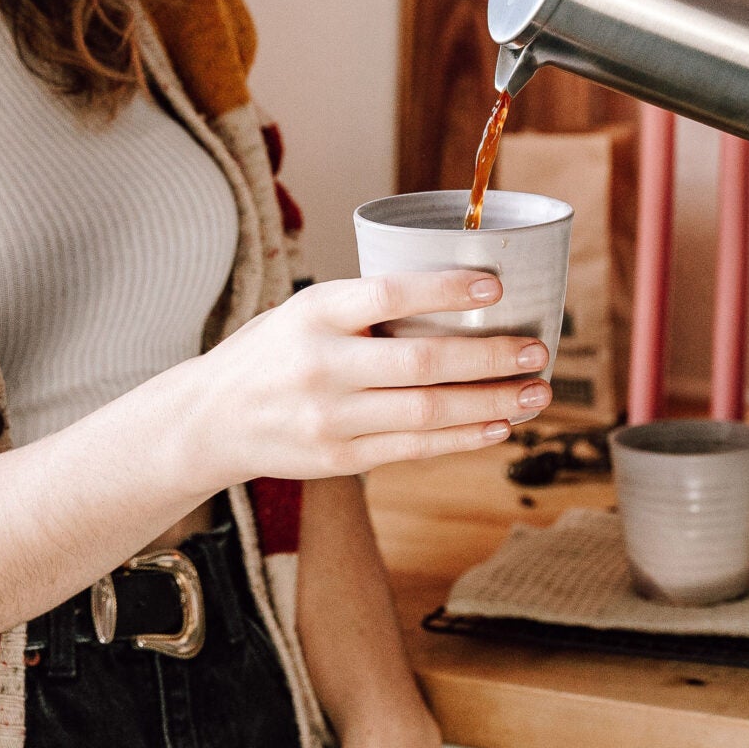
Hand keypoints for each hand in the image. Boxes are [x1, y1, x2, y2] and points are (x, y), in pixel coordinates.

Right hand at [187, 270, 550, 485]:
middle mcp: (321, 366)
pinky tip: (499, 426)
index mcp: (315, 312)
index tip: (496, 287)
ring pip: (426, 412)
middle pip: (421, 363)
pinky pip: (413, 449)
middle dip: (489, 358)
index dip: (445, 290)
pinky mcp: (339, 459)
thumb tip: (460, 299)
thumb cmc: (275, 351)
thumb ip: (367, 307)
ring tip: (535, 393)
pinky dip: (462, 438)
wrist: (210, 420)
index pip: (388, 294)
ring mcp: (329, 419)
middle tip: (538, 351)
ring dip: (491, 403)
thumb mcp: (307, 310)